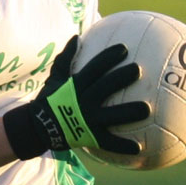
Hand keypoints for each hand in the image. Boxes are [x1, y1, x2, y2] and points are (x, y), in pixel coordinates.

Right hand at [3, 36, 149, 159]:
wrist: (38, 126)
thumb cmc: (50, 98)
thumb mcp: (55, 76)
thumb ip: (66, 57)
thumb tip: (76, 36)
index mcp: (76, 85)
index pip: (95, 67)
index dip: (109, 57)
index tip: (124, 48)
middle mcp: (82, 100)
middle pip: (105, 86)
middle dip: (121, 77)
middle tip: (138, 69)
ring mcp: (87, 120)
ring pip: (111, 115)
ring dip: (129, 112)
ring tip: (147, 109)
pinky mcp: (89, 137)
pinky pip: (108, 143)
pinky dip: (122, 146)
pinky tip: (139, 148)